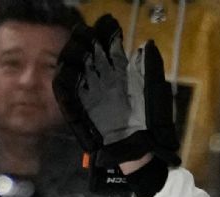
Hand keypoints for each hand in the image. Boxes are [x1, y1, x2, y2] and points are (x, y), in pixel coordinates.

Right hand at [53, 15, 178, 166]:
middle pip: (88, 53)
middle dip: (86, 39)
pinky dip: (65, 78)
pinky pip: (65, 91)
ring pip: (74, 67)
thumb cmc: (152, 121)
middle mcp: (102, 80)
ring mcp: (89, 93)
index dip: (107, 34)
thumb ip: (150, 68)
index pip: (109, 47)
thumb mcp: (155, 91)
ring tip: (80, 47)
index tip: (109, 23)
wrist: (142, 149)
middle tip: (88, 32)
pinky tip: (70, 68)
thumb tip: (146, 44)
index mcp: (120, 74)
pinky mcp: (79, 108)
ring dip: (74, 54)